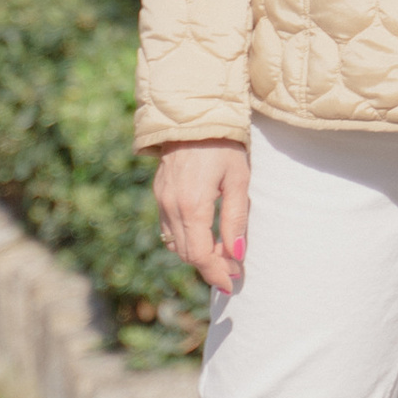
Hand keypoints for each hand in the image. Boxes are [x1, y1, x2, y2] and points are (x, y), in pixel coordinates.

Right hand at [153, 140, 248, 293]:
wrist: (193, 116)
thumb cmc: (223, 146)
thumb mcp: (238, 181)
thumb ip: (236, 220)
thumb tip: (237, 255)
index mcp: (192, 206)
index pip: (200, 254)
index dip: (216, 272)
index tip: (232, 282)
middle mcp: (171, 206)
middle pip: (186, 253)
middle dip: (209, 266)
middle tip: (232, 270)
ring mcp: (161, 200)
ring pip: (174, 243)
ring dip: (196, 253)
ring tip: (221, 254)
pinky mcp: (159, 193)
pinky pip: (168, 227)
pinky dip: (185, 238)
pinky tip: (203, 234)